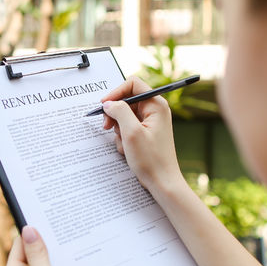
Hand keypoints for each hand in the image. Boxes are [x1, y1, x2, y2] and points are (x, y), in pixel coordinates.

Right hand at [101, 77, 186, 196]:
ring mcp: (150, 122)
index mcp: (156, 105)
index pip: (133, 84)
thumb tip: (108, 104)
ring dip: (119, 129)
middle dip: (115, 114)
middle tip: (106, 126)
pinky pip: (127, 128)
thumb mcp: (131, 133)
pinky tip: (128, 150)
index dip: (116, 92)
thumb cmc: (151, 159)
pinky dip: (123, 138)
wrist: (162, 182)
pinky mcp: (145, 133)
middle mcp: (155, 110)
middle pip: (126, 100)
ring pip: (124, 116)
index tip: (104, 105)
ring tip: (125, 144)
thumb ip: (119, 112)